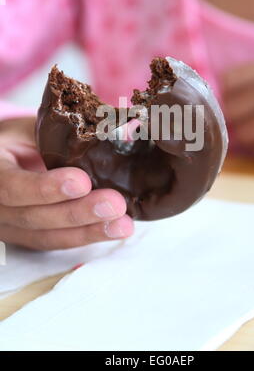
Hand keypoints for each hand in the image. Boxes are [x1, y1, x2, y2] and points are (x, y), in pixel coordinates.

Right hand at [0, 117, 132, 249]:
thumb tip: (111, 135)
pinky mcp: (28, 237)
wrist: (5, 161)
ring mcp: (9, 226)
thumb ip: (56, 136)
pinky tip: (114, 229)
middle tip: (115, 204)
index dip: (46, 188)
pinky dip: (87, 236)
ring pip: (47, 236)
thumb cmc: (20, 141)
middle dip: (77, 213)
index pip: (12, 186)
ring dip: (89, 231)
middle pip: (33, 216)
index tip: (82, 182)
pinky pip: (56, 242)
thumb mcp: (28, 130)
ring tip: (122, 224)